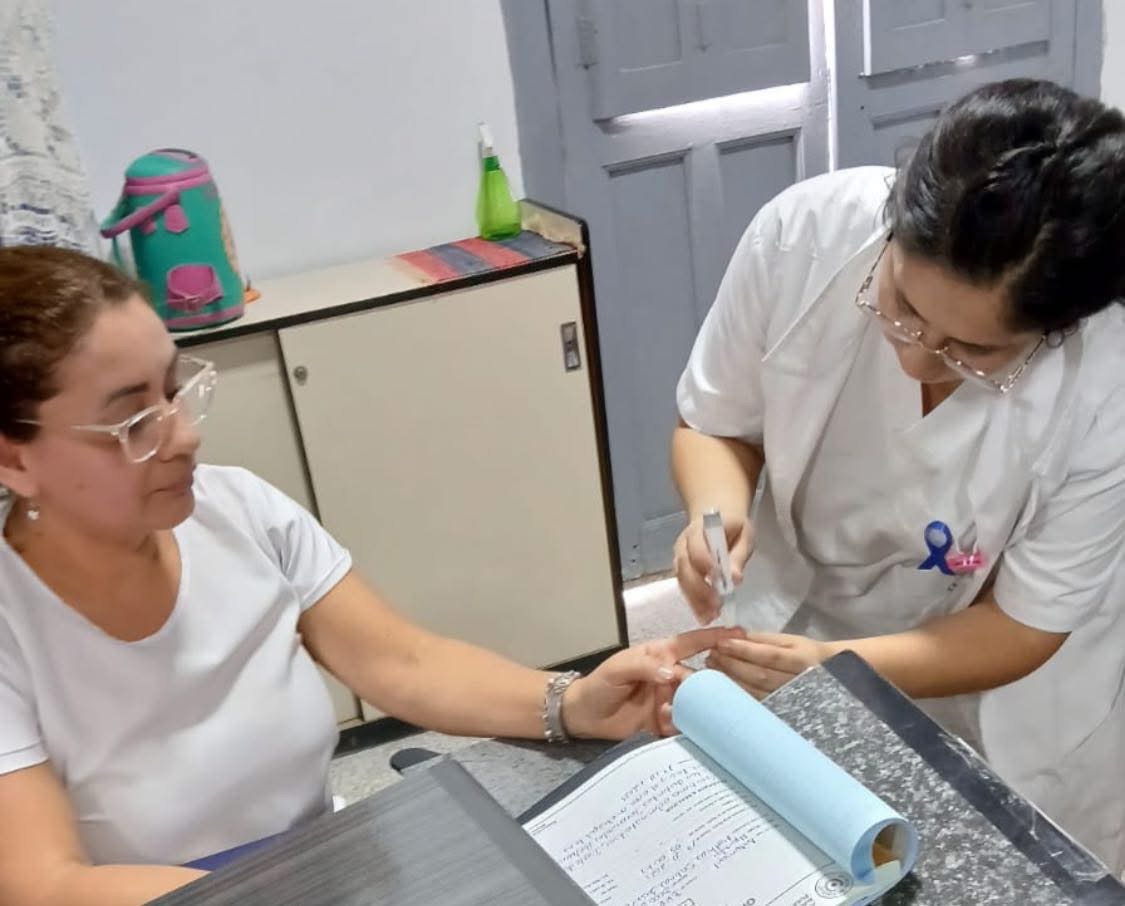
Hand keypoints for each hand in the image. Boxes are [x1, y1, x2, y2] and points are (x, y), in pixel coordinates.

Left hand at [562, 627, 745, 739]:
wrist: (584, 717)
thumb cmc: (600, 684)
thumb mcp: (618, 669)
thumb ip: (645, 667)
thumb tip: (672, 673)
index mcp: (660, 656)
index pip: (691, 643)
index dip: (714, 637)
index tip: (739, 633)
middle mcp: (670, 677)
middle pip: (698, 677)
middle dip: (704, 685)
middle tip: (702, 694)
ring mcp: (670, 700)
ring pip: (694, 702)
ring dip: (689, 707)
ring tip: (667, 711)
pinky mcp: (666, 723)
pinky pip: (684, 724)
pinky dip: (680, 725)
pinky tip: (665, 724)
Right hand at [673, 513, 753, 623]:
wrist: (717, 519)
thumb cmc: (733, 526)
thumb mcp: (744, 535)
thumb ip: (738, 556)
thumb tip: (735, 579)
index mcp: (698, 530)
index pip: (696, 546)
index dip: (705, 563)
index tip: (720, 581)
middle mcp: (683, 545)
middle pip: (685, 568)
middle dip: (699, 589)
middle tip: (716, 606)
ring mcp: (680, 559)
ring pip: (682, 581)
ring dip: (695, 601)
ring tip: (710, 617)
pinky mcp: (682, 572)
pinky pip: (685, 588)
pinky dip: (694, 603)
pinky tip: (704, 616)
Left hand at [705, 632, 837, 698]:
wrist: (835, 679)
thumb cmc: (808, 654)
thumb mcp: (792, 641)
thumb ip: (765, 639)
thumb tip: (736, 635)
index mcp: (802, 660)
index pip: (769, 655)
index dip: (744, 650)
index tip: (721, 642)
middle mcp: (797, 682)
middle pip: (759, 675)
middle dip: (732, 664)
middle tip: (711, 654)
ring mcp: (790, 700)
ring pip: (756, 691)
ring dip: (731, 679)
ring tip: (713, 667)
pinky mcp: (781, 711)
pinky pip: (756, 702)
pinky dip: (737, 693)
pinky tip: (722, 685)